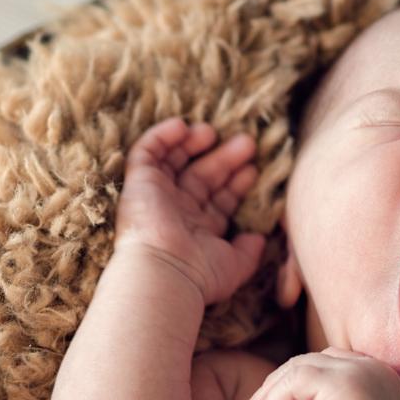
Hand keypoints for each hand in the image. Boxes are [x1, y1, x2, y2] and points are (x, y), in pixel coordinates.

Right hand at [114, 117, 264, 304]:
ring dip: (193, 143)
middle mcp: (176, 211)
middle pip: (202, 176)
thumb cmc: (200, 272)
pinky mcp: (138, 183)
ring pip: (174, 160)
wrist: (165, 270)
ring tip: (212, 132)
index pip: (218, 199)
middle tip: (247, 143)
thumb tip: (260, 239)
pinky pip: (145, 151)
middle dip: (224, 158)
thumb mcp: (235, 265)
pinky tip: (183, 126)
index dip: (236, 182)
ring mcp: (156, 196)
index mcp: (197, 230)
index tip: (253, 169)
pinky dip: (161, 135)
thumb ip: (249, 252)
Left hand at [238, 347, 399, 399]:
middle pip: (306, 364)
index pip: (322, 366)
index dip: (293, 387)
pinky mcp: (339, 384)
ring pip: (296, 370)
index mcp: (372, 373)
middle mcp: (365, 365)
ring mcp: (353, 371)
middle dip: (274, 390)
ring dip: (272, 398)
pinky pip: (293, 382)